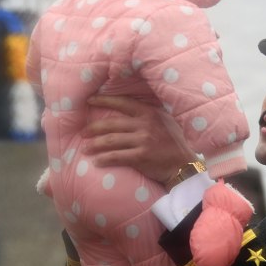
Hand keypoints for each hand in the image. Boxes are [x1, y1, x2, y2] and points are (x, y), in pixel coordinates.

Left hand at [82, 95, 197, 184]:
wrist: (183, 165)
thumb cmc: (173, 143)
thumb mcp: (164, 121)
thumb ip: (147, 115)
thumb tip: (127, 109)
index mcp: (149, 113)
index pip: (122, 103)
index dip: (104, 100)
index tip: (89, 101)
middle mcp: (145, 125)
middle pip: (111, 124)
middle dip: (93, 128)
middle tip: (82, 133)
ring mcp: (143, 141)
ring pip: (111, 141)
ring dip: (95, 145)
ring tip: (85, 148)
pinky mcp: (141, 157)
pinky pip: (116, 157)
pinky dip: (104, 159)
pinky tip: (96, 162)